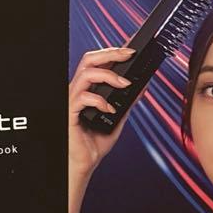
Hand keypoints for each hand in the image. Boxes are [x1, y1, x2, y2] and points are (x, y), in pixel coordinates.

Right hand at [68, 46, 135, 180]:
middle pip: (89, 59)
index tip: (131, 49)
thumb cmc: (95, 142)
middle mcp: (78, 90)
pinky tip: (110, 109)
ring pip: (86, 73)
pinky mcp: (70, 113)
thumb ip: (127, 101)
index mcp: (87, 89)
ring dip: (109, 76)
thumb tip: (142, 85)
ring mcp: (72, 100)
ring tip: (125, 84)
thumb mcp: (118, 117)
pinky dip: (100, 101)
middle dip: (110, 53)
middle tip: (129, 54)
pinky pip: (83, 98)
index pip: (98, 62)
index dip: (113, 52)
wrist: (85, 163)